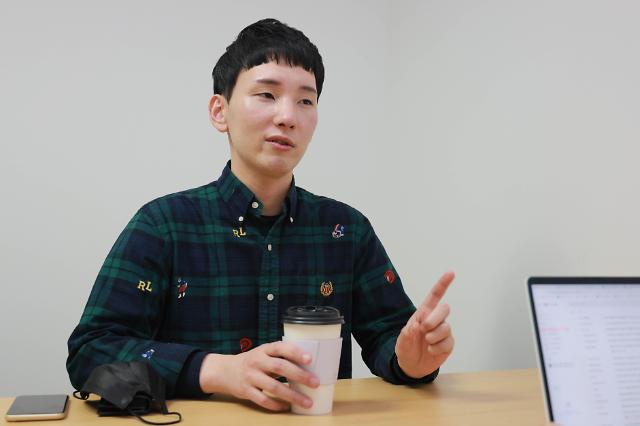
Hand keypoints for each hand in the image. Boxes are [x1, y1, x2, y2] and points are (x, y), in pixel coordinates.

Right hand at [199, 341, 319, 410]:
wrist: (225, 371)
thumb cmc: (252, 361)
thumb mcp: (263, 353)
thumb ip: (280, 356)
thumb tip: (307, 365)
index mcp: (264, 349)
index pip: (281, 347)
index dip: (295, 352)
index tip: (309, 359)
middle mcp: (257, 361)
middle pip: (280, 367)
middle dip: (299, 375)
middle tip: (315, 383)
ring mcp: (250, 377)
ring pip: (274, 387)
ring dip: (292, 395)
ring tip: (307, 402)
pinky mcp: (246, 391)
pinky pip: (263, 400)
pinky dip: (276, 405)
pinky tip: (287, 407)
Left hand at [395, 271, 454, 377]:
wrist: (412, 366)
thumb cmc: (406, 348)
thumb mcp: (401, 341)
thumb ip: (406, 333)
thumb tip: (416, 326)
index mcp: (424, 313)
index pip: (435, 296)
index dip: (443, 284)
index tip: (451, 273)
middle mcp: (436, 320)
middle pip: (445, 308)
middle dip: (434, 319)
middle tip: (424, 329)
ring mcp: (443, 331)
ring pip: (446, 327)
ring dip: (433, 336)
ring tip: (426, 342)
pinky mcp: (449, 344)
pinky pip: (448, 342)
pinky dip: (437, 348)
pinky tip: (431, 350)